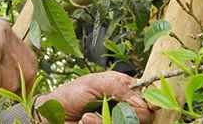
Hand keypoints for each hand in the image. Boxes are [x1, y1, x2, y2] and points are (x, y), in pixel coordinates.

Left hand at [34, 71, 153, 123]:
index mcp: (121, 87)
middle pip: (143, 114)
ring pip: (129, 123)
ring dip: (109, 121)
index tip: (150, 106)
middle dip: (130, 114)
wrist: (51, 114)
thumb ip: (119, 88)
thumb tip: (142, 103)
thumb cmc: (70, 95)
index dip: (151, 100)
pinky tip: (85, 121)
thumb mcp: (94, 83)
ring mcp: (115, 119)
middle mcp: (122, 105)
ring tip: (88, 116)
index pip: (145, 94)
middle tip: (113, 109)